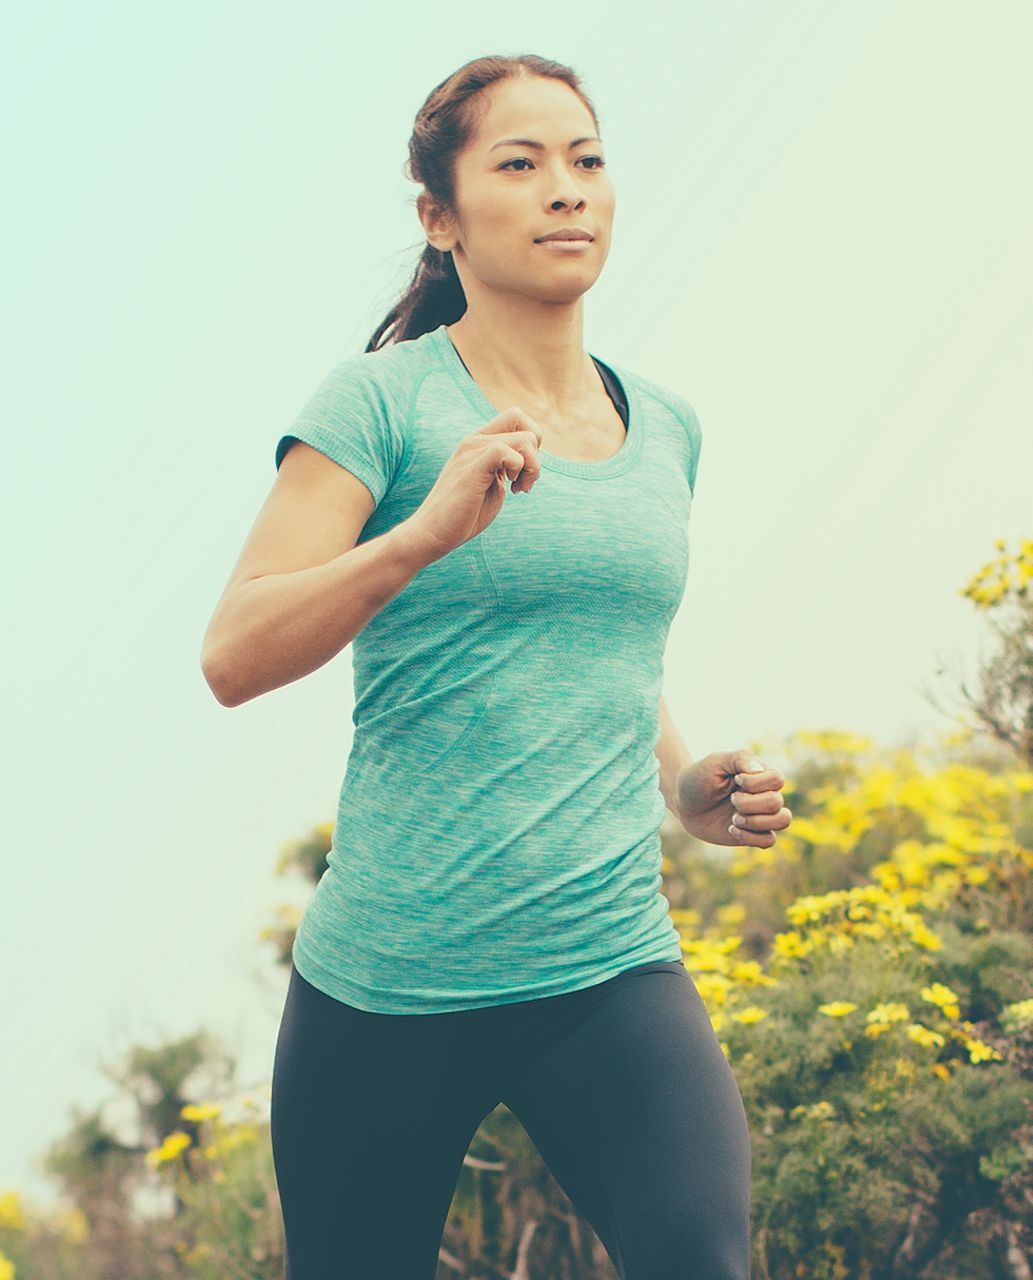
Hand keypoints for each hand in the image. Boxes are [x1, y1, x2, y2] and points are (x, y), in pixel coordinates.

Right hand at [405, 408, 542, 562]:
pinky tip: (511, 490)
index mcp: (478, 443)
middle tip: (523, 482)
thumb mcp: (491, 485)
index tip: (523, 470)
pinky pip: (506, 451)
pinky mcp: (472, 467)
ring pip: (524, 439)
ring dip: (532, 467)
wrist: (432, 533)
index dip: (531, 440)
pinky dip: (519, 469)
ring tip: (518, 490)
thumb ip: (506, 468)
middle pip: (524, 424)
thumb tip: (529, 459)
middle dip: (536, 455)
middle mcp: (474, 441)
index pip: (515, 416)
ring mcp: (471, 452)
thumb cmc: (462, 516)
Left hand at [674, 750, 790, 846]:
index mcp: (759, 774)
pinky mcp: (752, 833)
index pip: (776, 779)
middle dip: (749, 804)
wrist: (683, 802)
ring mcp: (760, 815)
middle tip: (731, 800)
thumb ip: (739, 759)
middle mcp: (764, 794)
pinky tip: (731, 830)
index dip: (756, 784)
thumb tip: (759, 769)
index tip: (735, 780)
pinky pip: (769, 841)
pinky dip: (751, 838)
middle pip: (777, 802)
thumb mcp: (715, 762)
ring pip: (783, 820)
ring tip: (734, 819)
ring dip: (756, 822)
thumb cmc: (699, 778)